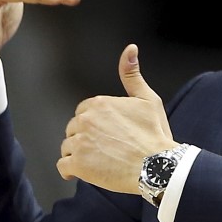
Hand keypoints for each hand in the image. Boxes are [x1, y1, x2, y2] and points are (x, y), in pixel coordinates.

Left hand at [57, 44, 176, 193]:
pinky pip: (63, 166)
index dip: (96, 124)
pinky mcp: (78, 164)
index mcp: (99, 104)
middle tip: (108, 149)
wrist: (157, 166)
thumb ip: (132, 75)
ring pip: (68, 147)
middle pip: (74, 129)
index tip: (109, 133)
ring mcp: (80, 142)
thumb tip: (130, 49)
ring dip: (80, 155)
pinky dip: (72, 171)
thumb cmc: (154, 134)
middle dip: (86, 138)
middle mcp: (85, 120)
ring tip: (101, 161)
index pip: (84, 112)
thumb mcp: (148, 99)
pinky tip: (87, 172)